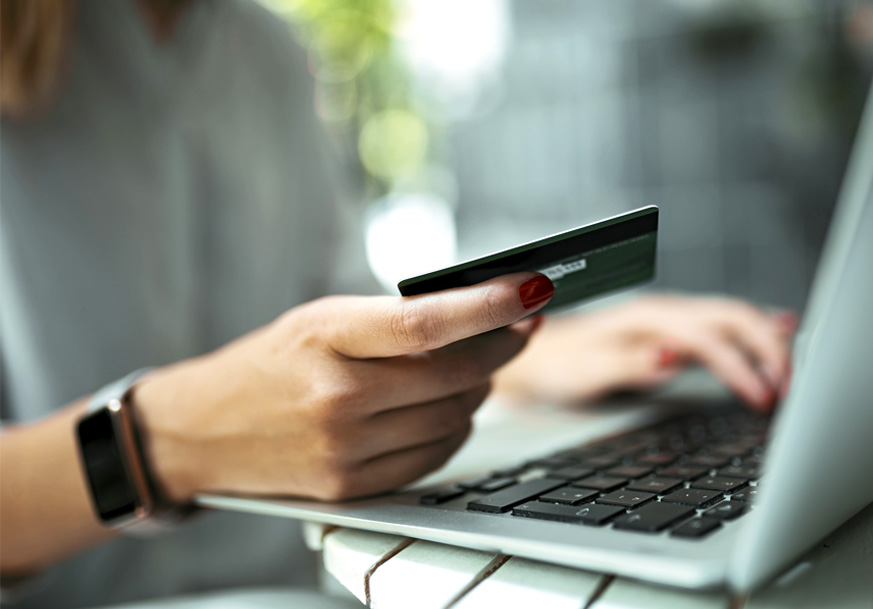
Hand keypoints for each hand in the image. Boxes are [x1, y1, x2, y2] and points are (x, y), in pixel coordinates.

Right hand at [133, 273, 553, 503]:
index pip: (425, 322)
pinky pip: (436, 457)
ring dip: (480, 388)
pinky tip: (448, 407)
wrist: (205, 428)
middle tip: (520, 325)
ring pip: (456, 418)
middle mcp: (336, 398)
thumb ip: (392, 320)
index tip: (533, 289)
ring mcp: (344, 450)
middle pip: (455, 375)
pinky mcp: (351, 488)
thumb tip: (478, 314)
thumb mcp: (321, 320)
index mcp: (325, 338)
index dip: (489, 305)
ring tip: (476, 366)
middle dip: (502, 346)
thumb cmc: (269, 362)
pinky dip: (455, 428)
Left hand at [493, 294, 795, 410]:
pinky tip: (771, 344)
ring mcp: (669, 324)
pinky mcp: (671, 338)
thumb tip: (672, 358)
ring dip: (764, 345)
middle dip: (766, 348)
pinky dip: (751, 340)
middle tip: (787, 388)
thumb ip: (627, 364)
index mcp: (645, 317)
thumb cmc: (556, 364)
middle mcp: (662, 313)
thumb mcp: (584, 371)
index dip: (739, 364)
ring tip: (789, 377)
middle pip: (731, 316)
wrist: (537, 356)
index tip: (761, 396)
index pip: (707, 335)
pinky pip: (721, 333)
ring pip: (731, 321)